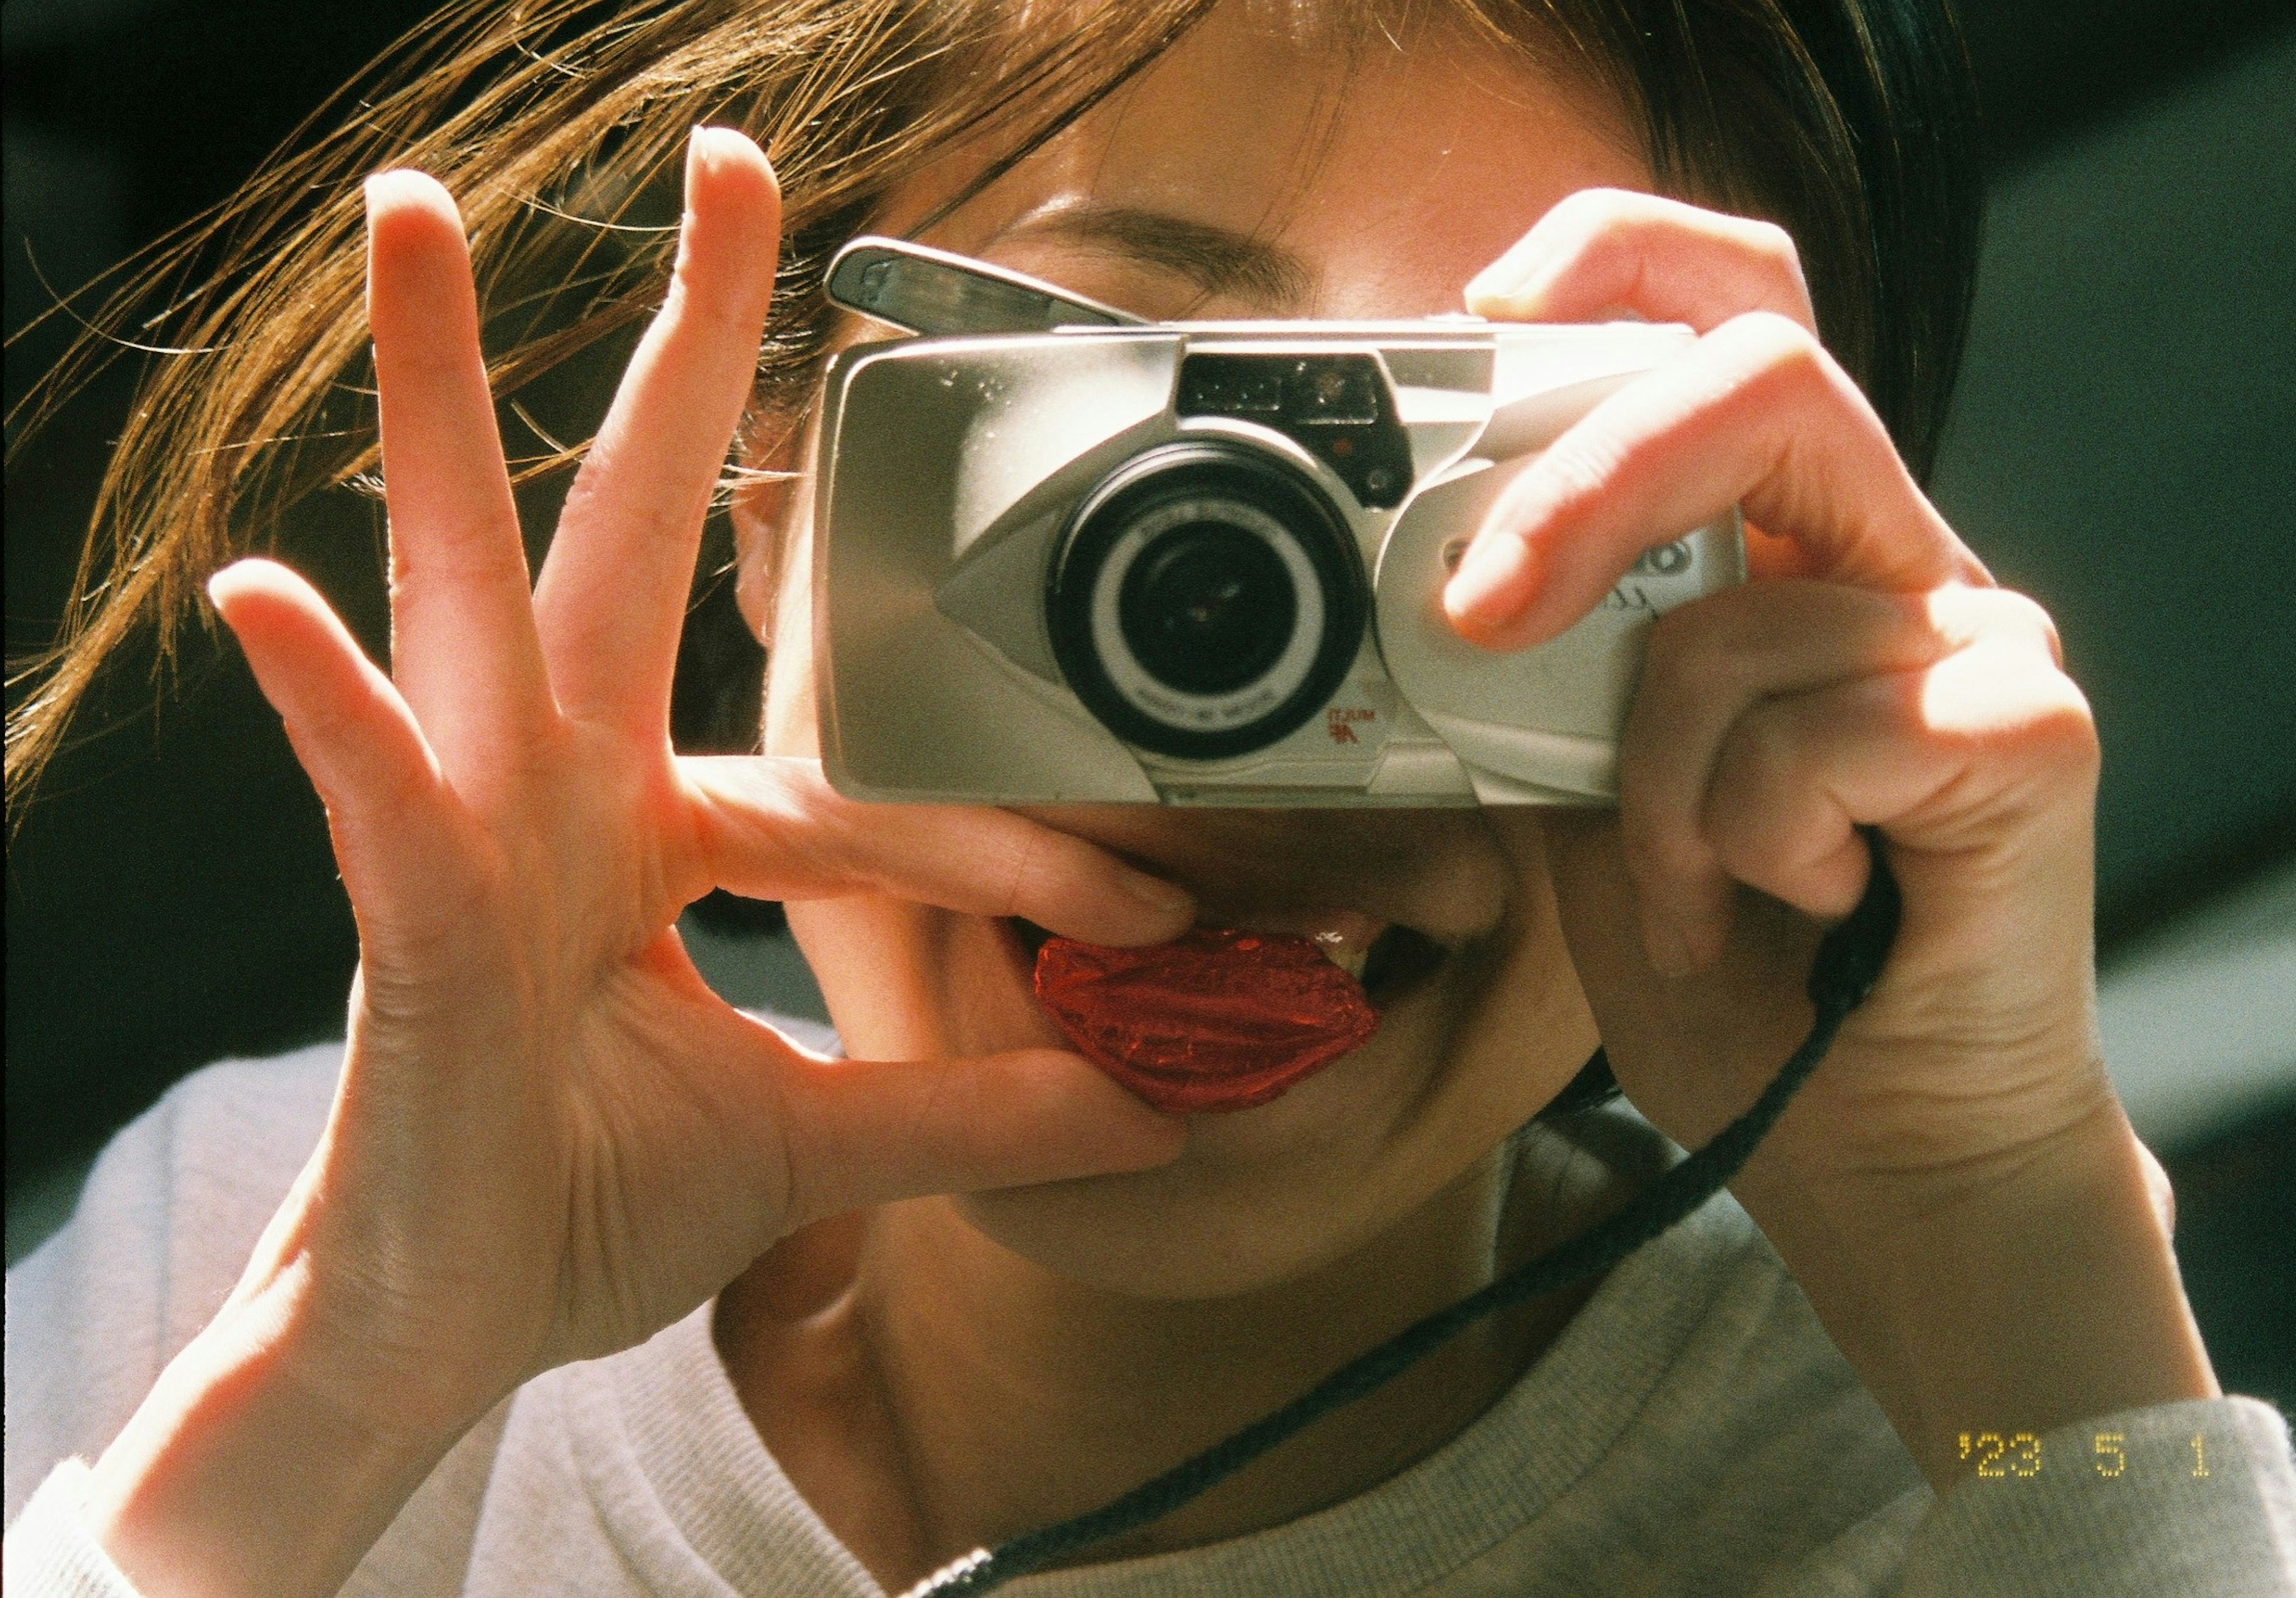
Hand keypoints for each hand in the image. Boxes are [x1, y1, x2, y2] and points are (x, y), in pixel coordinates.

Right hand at [85, 128, 1189, 1597]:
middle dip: (679, 364)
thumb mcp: (814, 1139)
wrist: (441, 1331)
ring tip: (423, 228)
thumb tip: (1151, 1109)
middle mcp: (564, 794)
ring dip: (448, 412)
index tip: (1156, 905)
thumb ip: (972, 1105)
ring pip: (473, 593)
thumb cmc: (580, 1201)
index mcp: (655, 832)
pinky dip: (337, 711)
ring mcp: (475, 835)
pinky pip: (376, 799)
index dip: (1007, 844)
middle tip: (730, 175)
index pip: (857, 790)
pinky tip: (274, 603)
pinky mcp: (406, 924)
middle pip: (628, 542)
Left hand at [1450, 189, 2214, 1483]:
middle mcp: (1880, 560)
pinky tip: (1806, 907)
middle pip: (1758, 372)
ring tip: (1698, 898)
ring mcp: (1969, 637)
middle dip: (1591, 479)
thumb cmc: (1732, 973)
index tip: (1473, 319)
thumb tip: (1421, 590)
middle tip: (1486, 610)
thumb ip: (1528, 682)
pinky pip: (1823, 733)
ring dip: (1655, 800)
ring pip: (1736, 627)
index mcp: (1775, 546)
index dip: (1611, 266)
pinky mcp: (2029, 728)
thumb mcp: (1571, 805)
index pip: (1725, 316)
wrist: (1864, 1149)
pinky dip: (1754, 845)